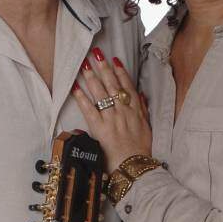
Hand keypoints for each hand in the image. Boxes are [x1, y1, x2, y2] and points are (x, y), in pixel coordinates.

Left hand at [71, 47, 151, 172]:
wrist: (134, 168)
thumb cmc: (141, 149)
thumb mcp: (147, 127)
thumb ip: (143, 109)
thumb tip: (140, 94)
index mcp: (135, 111)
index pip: (127, 86)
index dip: (120, 72)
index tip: (114, 59)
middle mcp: (123, 111)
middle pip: (113, 85)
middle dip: (104, 68)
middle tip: (96, 53)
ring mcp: (111, 119)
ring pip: (100, 94)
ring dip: (92, 78)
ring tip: (84, 65)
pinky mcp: (100, 129)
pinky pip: (89, 110)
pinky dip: (82, 98)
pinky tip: (75, 88)